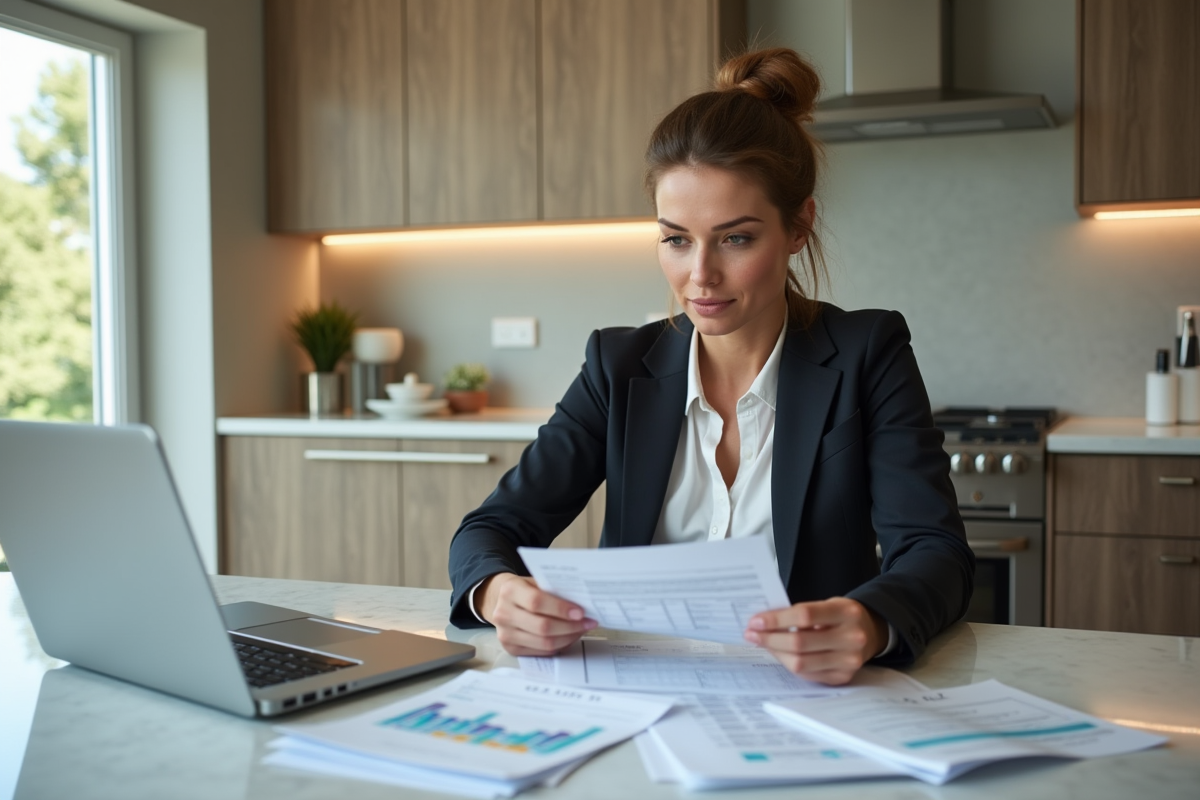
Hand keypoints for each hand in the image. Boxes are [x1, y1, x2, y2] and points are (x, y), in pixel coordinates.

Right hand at [477, 573, 596, 655]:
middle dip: (570, 626)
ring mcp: (505, 634)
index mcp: (510, 591)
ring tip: (581, 630)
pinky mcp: (511, 649)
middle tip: (587, 622)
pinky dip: (560, 645)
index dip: (560, 609)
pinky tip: (569, 637)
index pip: (537, 602)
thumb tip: (582, 602)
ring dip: (568, 637)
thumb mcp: (535, 582)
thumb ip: (553, 591)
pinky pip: (542, 652)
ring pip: (544, 643)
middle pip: (542, 627)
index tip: (580, 612)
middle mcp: (503, 614)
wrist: (501, 601)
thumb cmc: (524, 590)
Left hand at [743, 597, 887, 684]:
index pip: (805, 615)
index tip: (756, 621)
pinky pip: (806, 674)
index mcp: (846, 613)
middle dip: (770, 638)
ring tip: (761, 643)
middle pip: (800, 643)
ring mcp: (849, 661)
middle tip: (751, 633)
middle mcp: (852, 638)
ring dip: (775, 653)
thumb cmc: (841, 616)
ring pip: (801, 663)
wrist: (870, 632)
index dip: (776, 619)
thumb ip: (801, 612)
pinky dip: (788, 663)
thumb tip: (764, 622)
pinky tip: (779, 653)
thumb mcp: (828, 604)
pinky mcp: (842, 677)